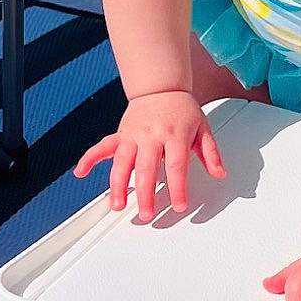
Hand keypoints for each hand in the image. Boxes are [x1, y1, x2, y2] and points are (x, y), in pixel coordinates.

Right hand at [74, 90, 225, 221]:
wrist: (161, 86)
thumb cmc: (181, 109)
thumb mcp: (203, 128)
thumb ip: (210, 153)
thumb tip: (220, 173)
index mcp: (174, 135)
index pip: (176, 165)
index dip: (177, 187)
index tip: (179, 205)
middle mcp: (151, 136)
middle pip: (146, 168)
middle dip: (144, 193)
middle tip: (145, 214)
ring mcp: (133, 135)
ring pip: (122, 162)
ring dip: (117, 185)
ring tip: (117, 205)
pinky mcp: (120, 135)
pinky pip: (102, 147)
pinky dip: (89, 158)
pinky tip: (81, 172)